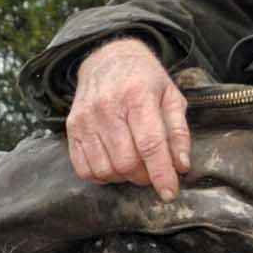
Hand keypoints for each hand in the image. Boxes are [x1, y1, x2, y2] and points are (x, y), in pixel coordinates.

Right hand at [66, 37, 191, 200]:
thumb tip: (180, 166)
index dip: (161, 174)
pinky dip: (102, 176)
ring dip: (123, 178)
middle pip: (126, 162)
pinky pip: (84, 169)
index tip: (170, 193)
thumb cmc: (144, 79)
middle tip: (152, 171)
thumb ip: (178, 131)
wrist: (107, 59)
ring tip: (134, 166)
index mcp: (137, 95)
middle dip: (144, 176)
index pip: (150, 145)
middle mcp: (107, 108)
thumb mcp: (171, 96)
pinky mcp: (71, 129)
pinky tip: (114, 165)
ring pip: (105, 169)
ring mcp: (85, 119)